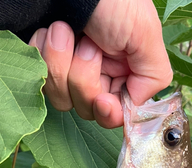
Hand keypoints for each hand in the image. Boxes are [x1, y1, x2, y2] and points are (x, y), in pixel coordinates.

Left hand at [29, 0, 172, 127]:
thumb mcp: (144, 32)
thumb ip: (153, 75)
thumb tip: (139, 107)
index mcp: (124, 73)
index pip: (116, 114)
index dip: (108, 113)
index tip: (102, 100)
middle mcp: (98, 75)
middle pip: (87, 109)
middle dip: (83, 77)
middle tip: (88, 44)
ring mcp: (69, 70)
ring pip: (61, 98)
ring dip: (60, 62)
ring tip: (63, 29)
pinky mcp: (44, 62)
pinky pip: (37, 79)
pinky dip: (40, 53)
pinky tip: (47, 31)